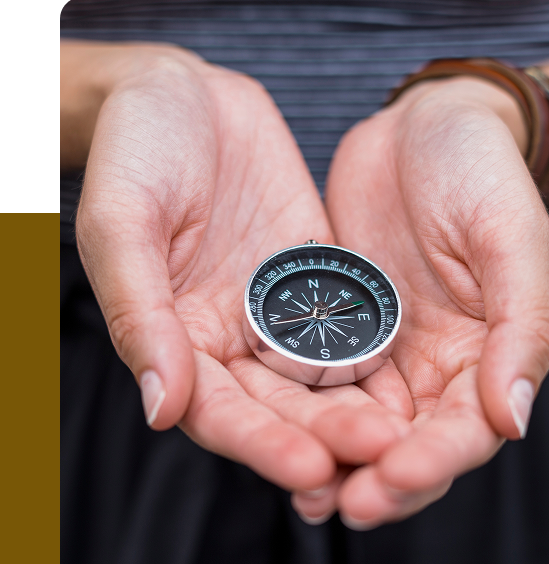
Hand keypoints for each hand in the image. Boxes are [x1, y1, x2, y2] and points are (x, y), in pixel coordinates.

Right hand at [74, 44, 407, 494]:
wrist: (186, 96)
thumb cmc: (137, 149)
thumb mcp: (122, 222)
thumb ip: (140, 314)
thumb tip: (161, 408)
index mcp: (173, 337)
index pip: (216, 412)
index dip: (260, 443)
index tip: (309, 467)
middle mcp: (227, 338)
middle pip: (278, 406)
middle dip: (325, 433)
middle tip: (377, 453)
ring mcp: (274, 312)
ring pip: (318, 376)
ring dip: (357, 406)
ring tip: (402, 433)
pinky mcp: (314, 281)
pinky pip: (346, 321)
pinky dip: (374, 351)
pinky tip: (412, 377)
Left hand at [319, 77, 548, 527]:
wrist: (422, 128)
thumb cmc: (480, 172)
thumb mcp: (511, 239)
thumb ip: (522, 329)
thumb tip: (511, 421)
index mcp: (483, 354)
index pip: (463, 430)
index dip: (433, 461)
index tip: (393, 478)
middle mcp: (430, 366)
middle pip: (406, 444)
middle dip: (376, 479)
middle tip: (338, 504)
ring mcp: (379, 351)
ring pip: (357, 425)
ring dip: (332, 462)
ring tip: (304, 495)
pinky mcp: (334, 329)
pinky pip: (314, 379)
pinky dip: (298, 412)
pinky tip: (273, 435)